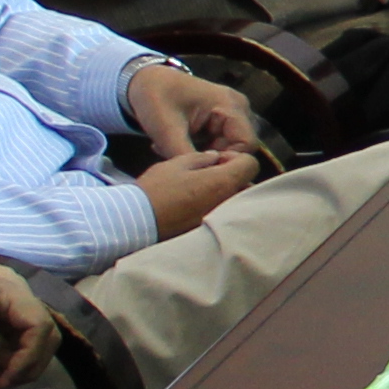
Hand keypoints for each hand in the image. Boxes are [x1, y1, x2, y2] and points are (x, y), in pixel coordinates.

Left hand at [0, 247, 62, 388]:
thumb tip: (8, 365)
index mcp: (9, 289)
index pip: (40, 326)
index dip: (28, 358)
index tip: (4, 380)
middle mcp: (17, 293)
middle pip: (44, 334)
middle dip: (25, 364)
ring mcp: (8, 301)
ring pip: (29, 339)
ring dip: (11, 364)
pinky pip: (11, 337)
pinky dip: (0, 357)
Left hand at [126, 62, 261, 161]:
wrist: (144, 81)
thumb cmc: (155, 99)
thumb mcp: (167, 131)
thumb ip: (186, 156)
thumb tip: (204, 179)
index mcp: (231, 105)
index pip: (247, 145)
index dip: (228, 161)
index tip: (200, 167)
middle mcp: (239, 107)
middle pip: (241, 147)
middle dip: (213, 158)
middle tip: (183, 159)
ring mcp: (232, 111)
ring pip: (230, 146)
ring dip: (206, 154)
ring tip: (177, 151)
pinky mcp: (222, 118)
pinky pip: (222, 141)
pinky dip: (203, 148)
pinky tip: (181, 145)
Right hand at [136, 146, 269, 241]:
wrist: (137, 221)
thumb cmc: (156, 189)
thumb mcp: (176, 164)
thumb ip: (201, 158)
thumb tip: (214, 157)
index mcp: (222, 182)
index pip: (251, 164)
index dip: (235, 158)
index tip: (216, 161)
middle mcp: (227, 203)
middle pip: (246, 184)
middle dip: (232, 176)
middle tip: (208, 174)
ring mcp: (220, 219)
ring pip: (235, 202)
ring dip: (225, 192)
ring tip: (200, 189)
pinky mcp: (208, 231)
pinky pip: (222, 216)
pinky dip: (215, 208)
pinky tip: (194, 204)